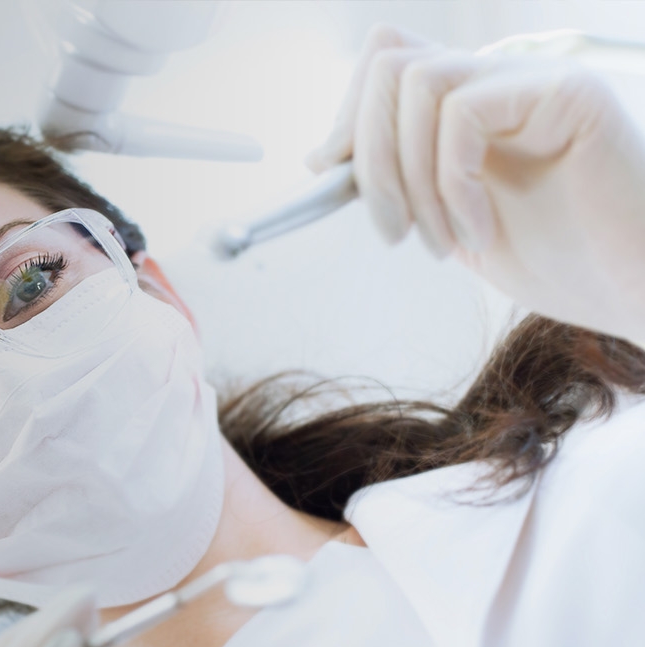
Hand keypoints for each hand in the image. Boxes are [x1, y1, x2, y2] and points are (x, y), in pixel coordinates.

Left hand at [308, 25, 644, 347]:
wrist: (636, 292)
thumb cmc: (561, 262)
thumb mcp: (450, 221)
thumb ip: (398, 181)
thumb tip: (326, 157)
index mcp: (470, 102)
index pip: (385, 59)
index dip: (347, 114)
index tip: (333, 176)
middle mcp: (501, 78)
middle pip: (387, 62)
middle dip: (368, 156)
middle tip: (392, 232)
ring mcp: (535, 79)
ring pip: (416, 81)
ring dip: (407, 177)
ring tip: (440, 244)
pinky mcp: (568, 93)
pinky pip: (464, 111)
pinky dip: (452, 182)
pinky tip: (481, 232)